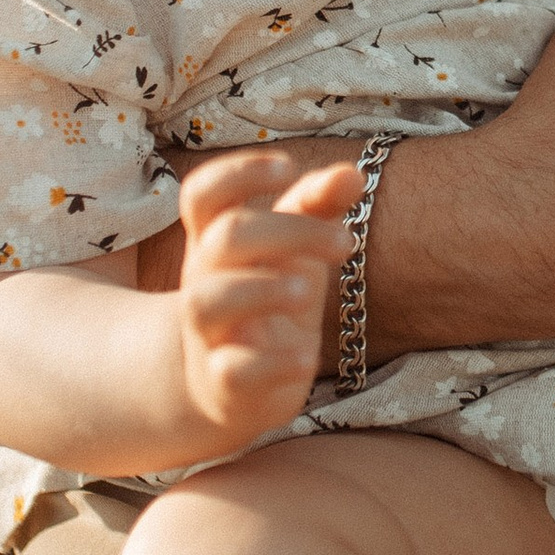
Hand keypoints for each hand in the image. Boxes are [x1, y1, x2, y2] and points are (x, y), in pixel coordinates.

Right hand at [176, 150, 355, 442]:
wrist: (232, 387)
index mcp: (215, 242)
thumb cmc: (268, 300)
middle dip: (287, 230)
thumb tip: (352, 173)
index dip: (238, 171)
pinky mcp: (225, 382)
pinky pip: (233, 370)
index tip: (287, 167)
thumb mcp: (291, 251)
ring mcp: (209, 333)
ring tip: (309, 291)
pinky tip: (305, 357)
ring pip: (209, 300)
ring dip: (263, 288)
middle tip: (345, 243)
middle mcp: (204, 281)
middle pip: (225, 238)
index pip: (203, 194)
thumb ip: (316, 208)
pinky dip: (270, 362)